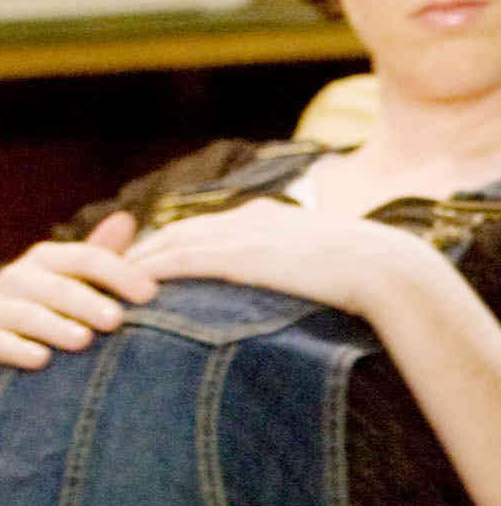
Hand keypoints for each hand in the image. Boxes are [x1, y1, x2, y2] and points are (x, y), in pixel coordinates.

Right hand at [0, 211, 160, 369]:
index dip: (119, 273)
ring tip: (83, 340)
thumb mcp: (71, 275)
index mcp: (47, 260)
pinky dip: (17, 349)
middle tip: (116, 319)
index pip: (86, 258)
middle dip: (87, 302)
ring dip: (54, 326)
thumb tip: (125, 218)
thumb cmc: (48, 300)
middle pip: (57, 287)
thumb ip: (99, 255)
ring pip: (25, 314)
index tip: (150, 293)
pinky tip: (40, 359)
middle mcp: (20, 278)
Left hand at [125, 199, 444, 324]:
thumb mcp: (336, 261)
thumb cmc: (374, 272)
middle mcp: (250, 219)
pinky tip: (130, 286)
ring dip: (137, 263)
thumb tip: (312, 288)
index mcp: (271, 217)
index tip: (149, 260)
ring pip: (172, 244)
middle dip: (144, 250)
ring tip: (108, 284)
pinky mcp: (240, 257)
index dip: (174, 242)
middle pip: (180, 230)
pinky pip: (182, 261)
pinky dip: (152, 271)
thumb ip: (309, 266)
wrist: (387, 268)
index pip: (207, 226)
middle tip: (110, 274)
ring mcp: (243, 235)